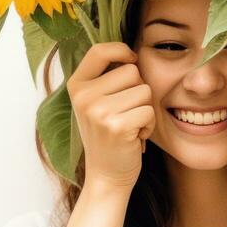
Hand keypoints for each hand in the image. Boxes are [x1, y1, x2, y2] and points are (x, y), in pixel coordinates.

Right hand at [66, 41, 154, 189]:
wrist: (106, 176)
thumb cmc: (108, 136)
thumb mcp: (96, 103)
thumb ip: (106, 78)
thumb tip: (132, 52)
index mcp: (76, 85)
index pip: (100, 50)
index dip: (121, 50)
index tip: (131, 60)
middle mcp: (83, 96)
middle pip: (132, 71)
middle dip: (138, 91)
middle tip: (126, 113)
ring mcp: (98, 111)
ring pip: (144, 91)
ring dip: (145, 109)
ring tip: (130, 125)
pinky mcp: (116, 126)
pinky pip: (149, 111)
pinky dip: (149, 125)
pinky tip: (135, 136)